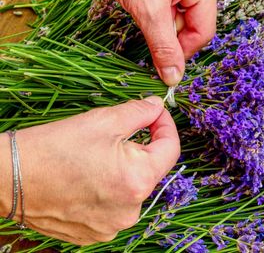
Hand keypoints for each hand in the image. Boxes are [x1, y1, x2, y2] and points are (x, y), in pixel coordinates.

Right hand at [0, 96, 179, 244]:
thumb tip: (158, 106)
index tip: (155, 115)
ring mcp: (113, 226)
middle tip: (116, 135)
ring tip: (95, 159)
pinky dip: (109, 190)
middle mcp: (131, 210)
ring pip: (132, 188)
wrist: (7, 178)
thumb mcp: (104, 120)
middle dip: (140, 149)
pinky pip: (114, 206)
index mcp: (138, 180)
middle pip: (151, 170)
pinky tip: (87, 179)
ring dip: (123, 170)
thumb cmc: (54, 147)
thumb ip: (140, 111)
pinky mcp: (95, 234)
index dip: (165, 126)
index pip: (171, 149)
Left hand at [4, 0, 217, 85]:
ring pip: (184, 12)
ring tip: (142, 7)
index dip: (184, 51)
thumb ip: (164, 47)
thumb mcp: (146, 9)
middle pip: (196, 21)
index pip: (204, 29)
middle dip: (172, 32)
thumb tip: (173, 78)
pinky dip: (160, 8)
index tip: (164, 64)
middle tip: (148, 30)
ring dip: (164, 20)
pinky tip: (144, 0)